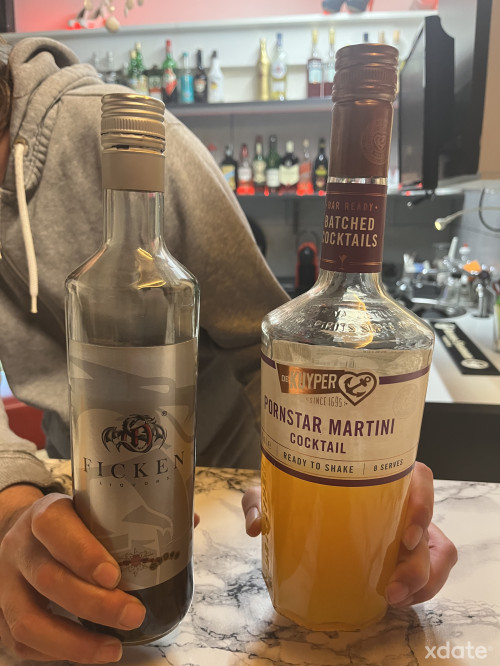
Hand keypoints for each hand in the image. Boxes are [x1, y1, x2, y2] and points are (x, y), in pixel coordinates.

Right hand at [0, 487, 199, 662]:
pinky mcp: (0, 613)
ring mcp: (5, 583)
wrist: (21, 529)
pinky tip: (86, 653)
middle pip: (48, 578)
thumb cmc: (70, 522)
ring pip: (28, 620)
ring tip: (112, 649)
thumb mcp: (93, 507)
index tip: (116, 575)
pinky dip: (53, 654)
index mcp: (45, 514)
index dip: (83, 553)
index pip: (55, 527)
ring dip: (73, 641)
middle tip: (133, 614)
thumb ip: (136, 515)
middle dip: (94, 604)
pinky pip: (19, 643)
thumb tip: (189, 520)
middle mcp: (19, 547)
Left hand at [241, 462, 456, 605]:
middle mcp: (399, 502)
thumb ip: (260, 500)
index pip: (418, 478)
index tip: (405, 532)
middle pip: (430, 528)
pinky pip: (427, 573)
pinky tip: (394, 599)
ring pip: (438, 554)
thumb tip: (258, 524)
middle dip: (420, 563)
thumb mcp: (273, 493)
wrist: (295, 511)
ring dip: (424, 581)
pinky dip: (420, 590)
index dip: (422, 503)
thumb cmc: (295, 494)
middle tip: (392, 586)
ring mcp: (405, 530)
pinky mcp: (401, 556)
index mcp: (379, 476)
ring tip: (393, 598)